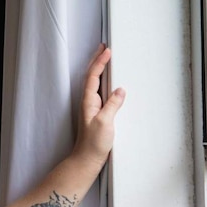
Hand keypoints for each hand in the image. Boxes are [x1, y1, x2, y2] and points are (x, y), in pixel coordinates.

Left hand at [73, 44, 124, 168]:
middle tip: (104, 47)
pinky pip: (100, 92)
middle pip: (91, 76)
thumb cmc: (93, 144)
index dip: (99, 62)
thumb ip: (112, 105)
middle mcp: (89, 102)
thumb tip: (120, 90)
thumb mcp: (105, 123)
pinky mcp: (97, 113)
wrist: (87, 159)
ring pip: (95, 83)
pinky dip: (104, 82)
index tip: (107, 50)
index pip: (93, 76)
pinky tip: (110, 82)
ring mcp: (92, 107)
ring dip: (100, 69)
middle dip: (97, 61)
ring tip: (106, 58)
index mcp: (88, 101)